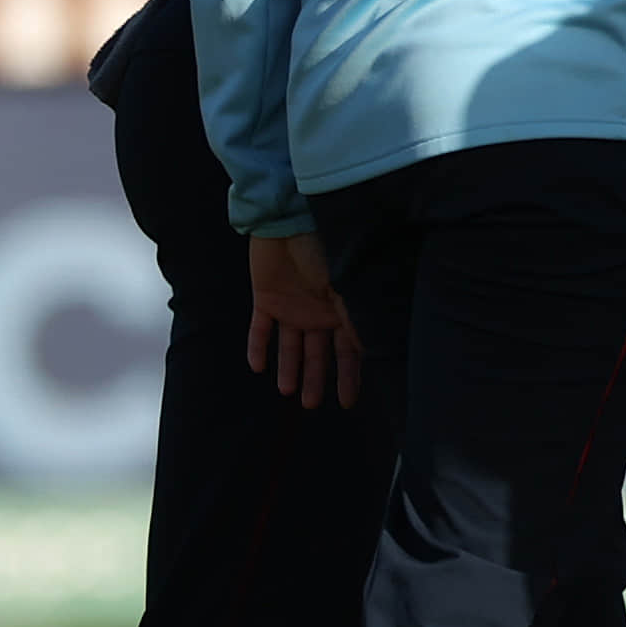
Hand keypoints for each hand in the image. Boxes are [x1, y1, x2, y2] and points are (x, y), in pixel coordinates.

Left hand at [242, 230, 362, 408]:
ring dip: (288, 369)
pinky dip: (257, 346)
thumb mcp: (346, 287)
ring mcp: (291, 307)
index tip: (347, 403)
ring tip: (286, 392)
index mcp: (341, 311)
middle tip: (310, 405)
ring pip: (289, 346)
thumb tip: (369, 352)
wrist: (288, 222)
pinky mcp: (265, 298)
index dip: (348, 378)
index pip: (347, 353)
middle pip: (317, 353)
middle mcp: (317, 313)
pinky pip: (260, 328)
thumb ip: (354, 320)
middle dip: (315, 379)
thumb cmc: (324, 250)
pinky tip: (256, 367)